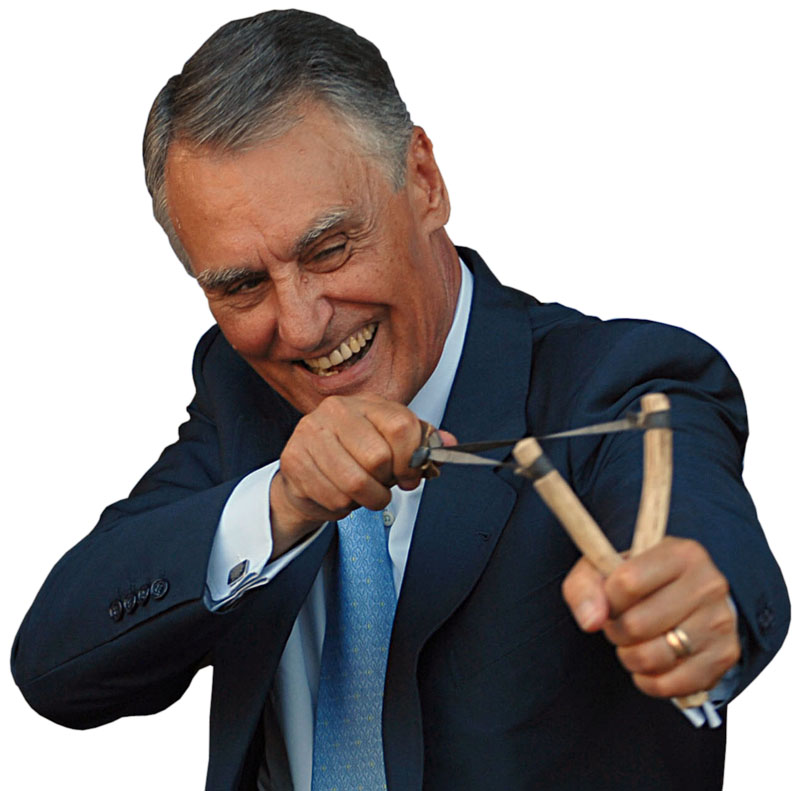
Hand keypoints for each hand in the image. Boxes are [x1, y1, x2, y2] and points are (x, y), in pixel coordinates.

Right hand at [269, 393, 454, 557]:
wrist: (307, 471)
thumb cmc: (352, 456)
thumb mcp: (390, 442)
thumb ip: (421, 441)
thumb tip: (449, 444)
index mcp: (364, 403)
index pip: (401, 427)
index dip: (412, 459)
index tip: (410, 475)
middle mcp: (334, 412)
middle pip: (378, 458)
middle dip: (387, 483)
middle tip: (383, 486)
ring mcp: (310, 434)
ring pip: (355, 483)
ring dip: (367, 499)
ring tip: (363, 493)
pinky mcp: (293, 461)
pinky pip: (333, 497)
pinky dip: (344, 506)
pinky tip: (339, 493)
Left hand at [561, 537, 739, 698]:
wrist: (687, 596)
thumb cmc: (639, 581)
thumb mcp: (605, 569)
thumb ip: (584, 588)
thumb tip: (590, 621)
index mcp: (681, 554)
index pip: (627, 582)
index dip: (607, 599)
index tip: (610, 599)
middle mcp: (708, 584)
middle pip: (637, 625)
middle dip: (615, 631)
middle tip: (618, 625)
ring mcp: (720, 622)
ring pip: (653, 657)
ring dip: (630, 657)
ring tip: (632, 644)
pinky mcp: (725, 656)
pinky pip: (673, 684)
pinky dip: (649, 681)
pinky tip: (648, 666)